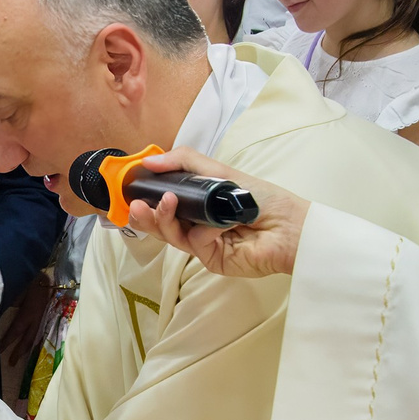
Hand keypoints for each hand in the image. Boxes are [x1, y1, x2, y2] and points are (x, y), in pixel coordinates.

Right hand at [122, 149, 307, 278]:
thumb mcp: (219, 171)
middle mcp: (196, 224)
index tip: (131, 187)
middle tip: (134, 205)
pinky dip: (200, 231)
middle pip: (161, 222)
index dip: (147, 196)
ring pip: (171, 234)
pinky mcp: (210, 259)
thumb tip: (148, 160)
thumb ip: (184, 162)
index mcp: (198, 203)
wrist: (288, 226)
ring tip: (159, 206)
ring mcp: (202, 243)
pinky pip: (193, 244)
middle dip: (145, 214)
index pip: (165, 201)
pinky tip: (214, 224)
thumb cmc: (260, 197)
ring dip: (160, 220)